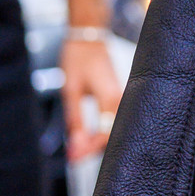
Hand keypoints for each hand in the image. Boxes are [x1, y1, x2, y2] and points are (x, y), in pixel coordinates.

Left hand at [61, 35, 121, 162]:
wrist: (89, 38)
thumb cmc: (78, 59)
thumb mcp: (71, 91)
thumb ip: (75, 119)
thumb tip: (77, 144)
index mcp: (111, 99)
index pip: (105, 135)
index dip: (89, 149)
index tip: (73, 157)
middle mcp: (122, 101)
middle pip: (112, 136)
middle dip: (92, 149)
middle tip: (73, 156)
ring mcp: (124, 99)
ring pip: (114, 130)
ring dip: (97, 141)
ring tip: (78, 148)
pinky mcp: (120, 97)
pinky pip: (115, 121)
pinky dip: (102, 130)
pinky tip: (89, 135)